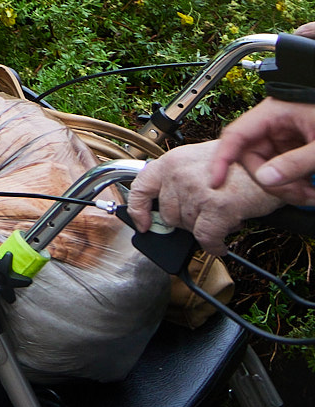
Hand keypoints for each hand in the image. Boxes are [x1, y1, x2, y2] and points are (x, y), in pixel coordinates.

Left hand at [128, 141, 280, 253]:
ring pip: (187, 227)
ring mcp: (195, 190)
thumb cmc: (240, 165)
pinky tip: (220, 244)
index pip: (141, 187)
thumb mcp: (199, 163)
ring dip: (203, 229)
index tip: (142, 223)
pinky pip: (205, 238)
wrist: (269, 166)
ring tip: (219, 217)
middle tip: (205, 215)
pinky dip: (213, 245)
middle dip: (186, 221)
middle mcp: (179, 174)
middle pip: (169, 214)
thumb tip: (167, 206)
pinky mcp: (216, 207)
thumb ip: (179, 180)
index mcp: (172, 161)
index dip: (138, 209)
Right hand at [207, 23, 314, 203]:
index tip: (216, 182)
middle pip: (253, 160)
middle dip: (273, 183)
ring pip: (268, 169)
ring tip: (312, 195)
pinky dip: (295, 185)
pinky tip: (310, 190)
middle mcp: (271, 127)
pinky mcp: (292, 149)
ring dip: (288, 188)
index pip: (236, 136)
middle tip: (301, 196)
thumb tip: (265, 179)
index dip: (222, 159)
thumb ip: (295, 162)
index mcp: (271, 115)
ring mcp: (281, 139)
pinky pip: (283, 171)